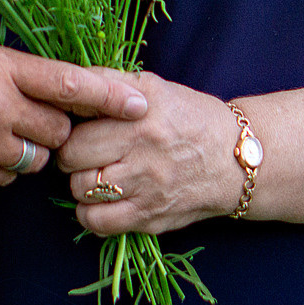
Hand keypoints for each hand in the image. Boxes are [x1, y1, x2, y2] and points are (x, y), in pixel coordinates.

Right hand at [0, 39, 147, 189]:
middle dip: (54, 128)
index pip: (67, 82)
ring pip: (33, 160)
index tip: (141, 102)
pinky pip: (1, 179)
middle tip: (32, 119)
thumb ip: (1, 70)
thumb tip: (34, 85)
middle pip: (57, 129)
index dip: (109, 94)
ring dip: (26, 152)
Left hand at [56, 71, 246, 236]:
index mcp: (139, 117)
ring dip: (80, 185)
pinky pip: (99, 224)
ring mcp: (146, 189)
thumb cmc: (190, 117)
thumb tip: (73, 80)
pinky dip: (90, 214)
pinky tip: (101, 201)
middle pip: (73, 161)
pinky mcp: (150, 218)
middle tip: (81, 154)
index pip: (77, 129)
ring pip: (82, 192)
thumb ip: (112, 82)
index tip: (77, 130)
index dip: (69, 129)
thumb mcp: (154, 87)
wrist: (234, 159)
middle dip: (70, 157)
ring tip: (93, 176)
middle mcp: (142, 153)